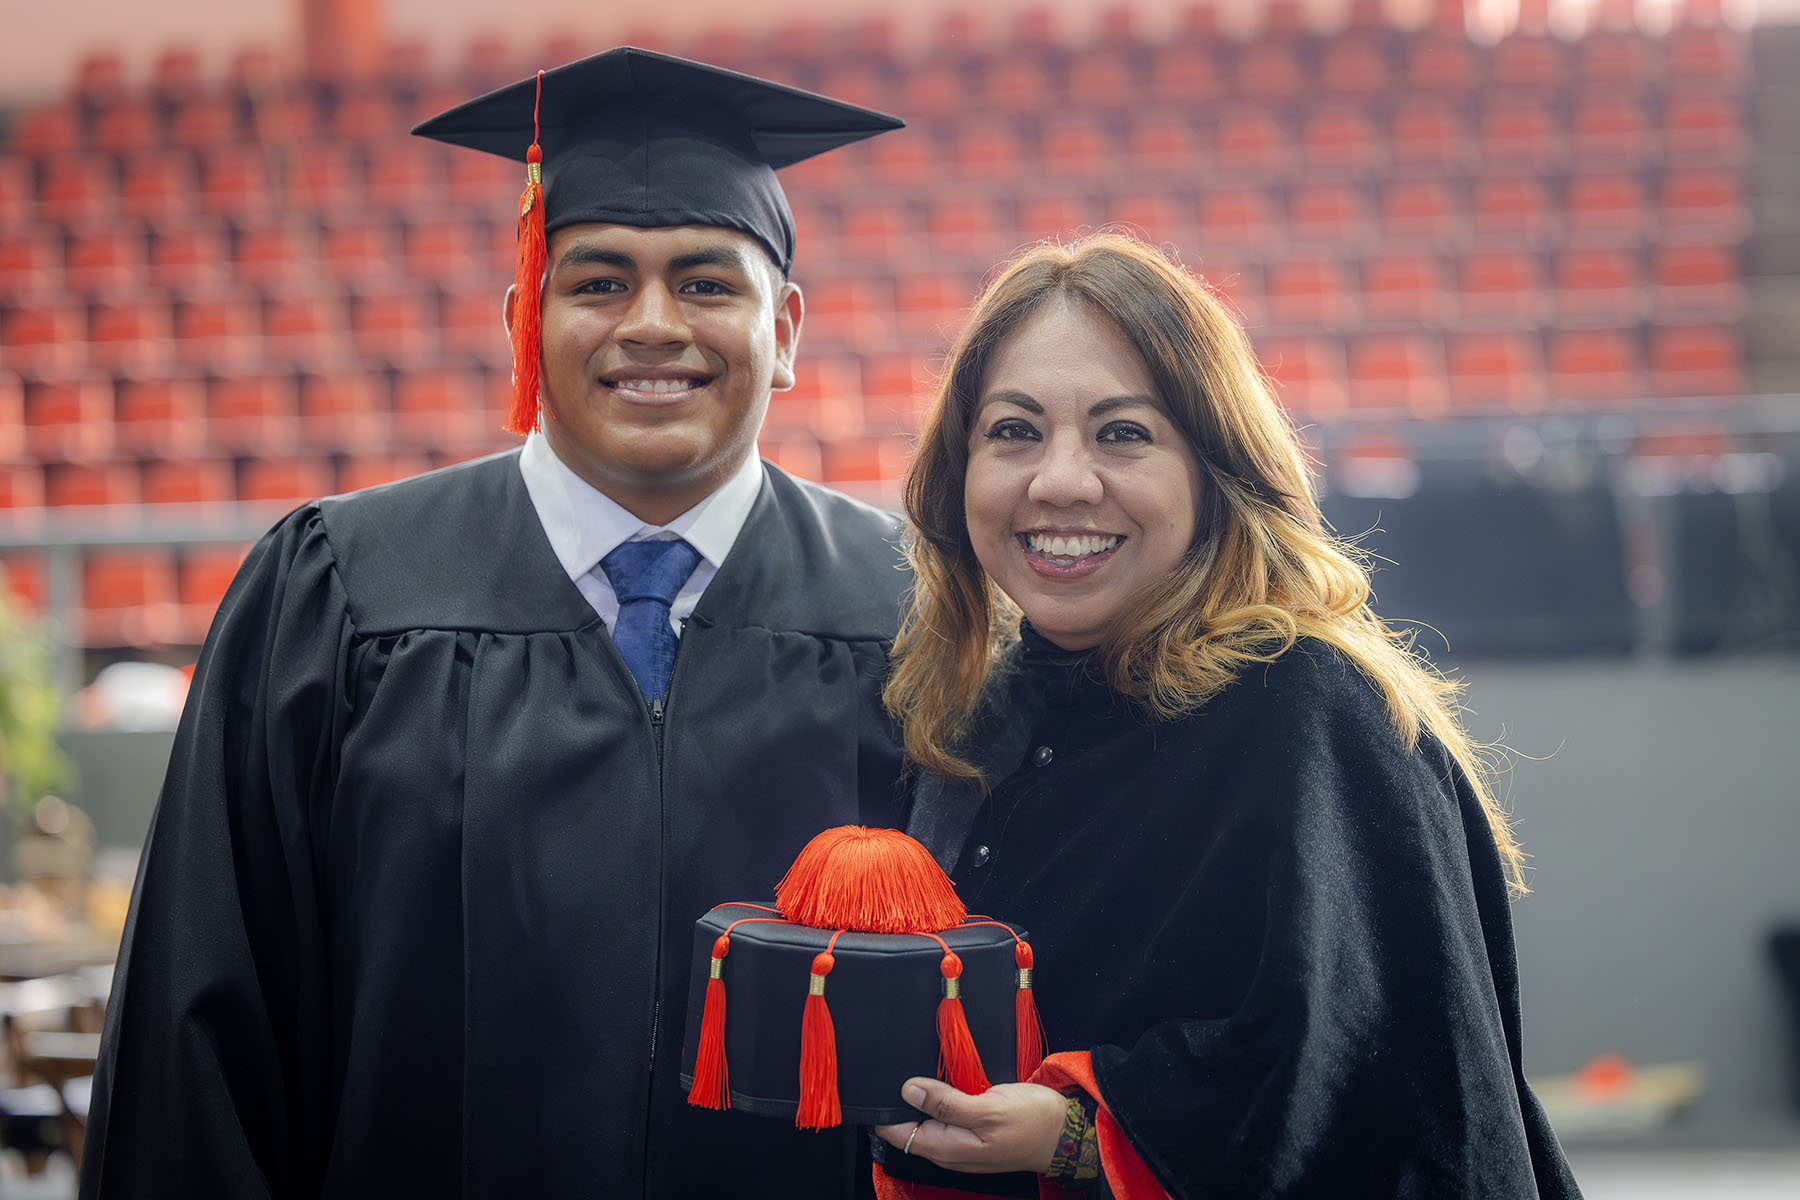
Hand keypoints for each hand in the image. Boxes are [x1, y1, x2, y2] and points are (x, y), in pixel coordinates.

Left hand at [873, 1077, 1069, 1174]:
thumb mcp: (988, 1108)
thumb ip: (946, 1102)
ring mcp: (960, 1142)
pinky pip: (945, 1115)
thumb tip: (908, 1090)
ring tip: (926, 1070)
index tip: (884, 1082)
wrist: (1065, 1132)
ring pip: (926, 1118)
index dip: (886, 1109)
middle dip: (903, 1099)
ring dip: (923, 1096)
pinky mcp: (971, 1131)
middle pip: (908, 1125)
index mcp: (947, 1147)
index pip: (896, 1133)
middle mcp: (948, 1149)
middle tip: (906, 1067)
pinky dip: (941, 1097)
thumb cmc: (1032, 1122)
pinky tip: (947, 1080)